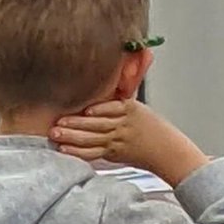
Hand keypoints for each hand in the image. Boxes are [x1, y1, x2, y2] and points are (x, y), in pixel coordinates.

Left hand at [51, 99, 208, 187]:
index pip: (111, 110)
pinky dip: (79, 152)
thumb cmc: (151, 125)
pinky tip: (65, 150)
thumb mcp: (138, 105)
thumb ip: (120, 92)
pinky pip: (94, 153)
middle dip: (75, 124)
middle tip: (56, 123)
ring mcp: (117, 141)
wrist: (167, 151)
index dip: (97, 110)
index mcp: (129, 110)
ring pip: (93, 140)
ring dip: (72, 138)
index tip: (83, 110)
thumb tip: (114, 69)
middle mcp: (122, 126)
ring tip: (55, 135)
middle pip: (97, 126)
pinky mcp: (114, 154)